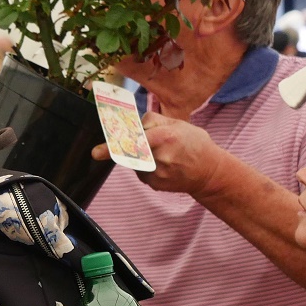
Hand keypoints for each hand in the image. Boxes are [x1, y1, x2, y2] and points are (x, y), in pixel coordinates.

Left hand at [90, 112, 225, 195]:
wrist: (210, 171)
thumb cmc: (193, 143)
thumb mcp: (178, 124)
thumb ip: (153, 120)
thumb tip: (133, 123)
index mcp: (166, 136)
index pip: (135, 141)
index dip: (114, 146)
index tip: (96, 153)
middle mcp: (160, 156)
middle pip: (130, 151)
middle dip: (122, 149)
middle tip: (105, 150)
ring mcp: (158, 173)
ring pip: (135, 161)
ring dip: (140, 157)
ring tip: (163, 156)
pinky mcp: (155, 184)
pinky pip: (141, 173)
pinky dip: (147, 168)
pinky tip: (164, 167)